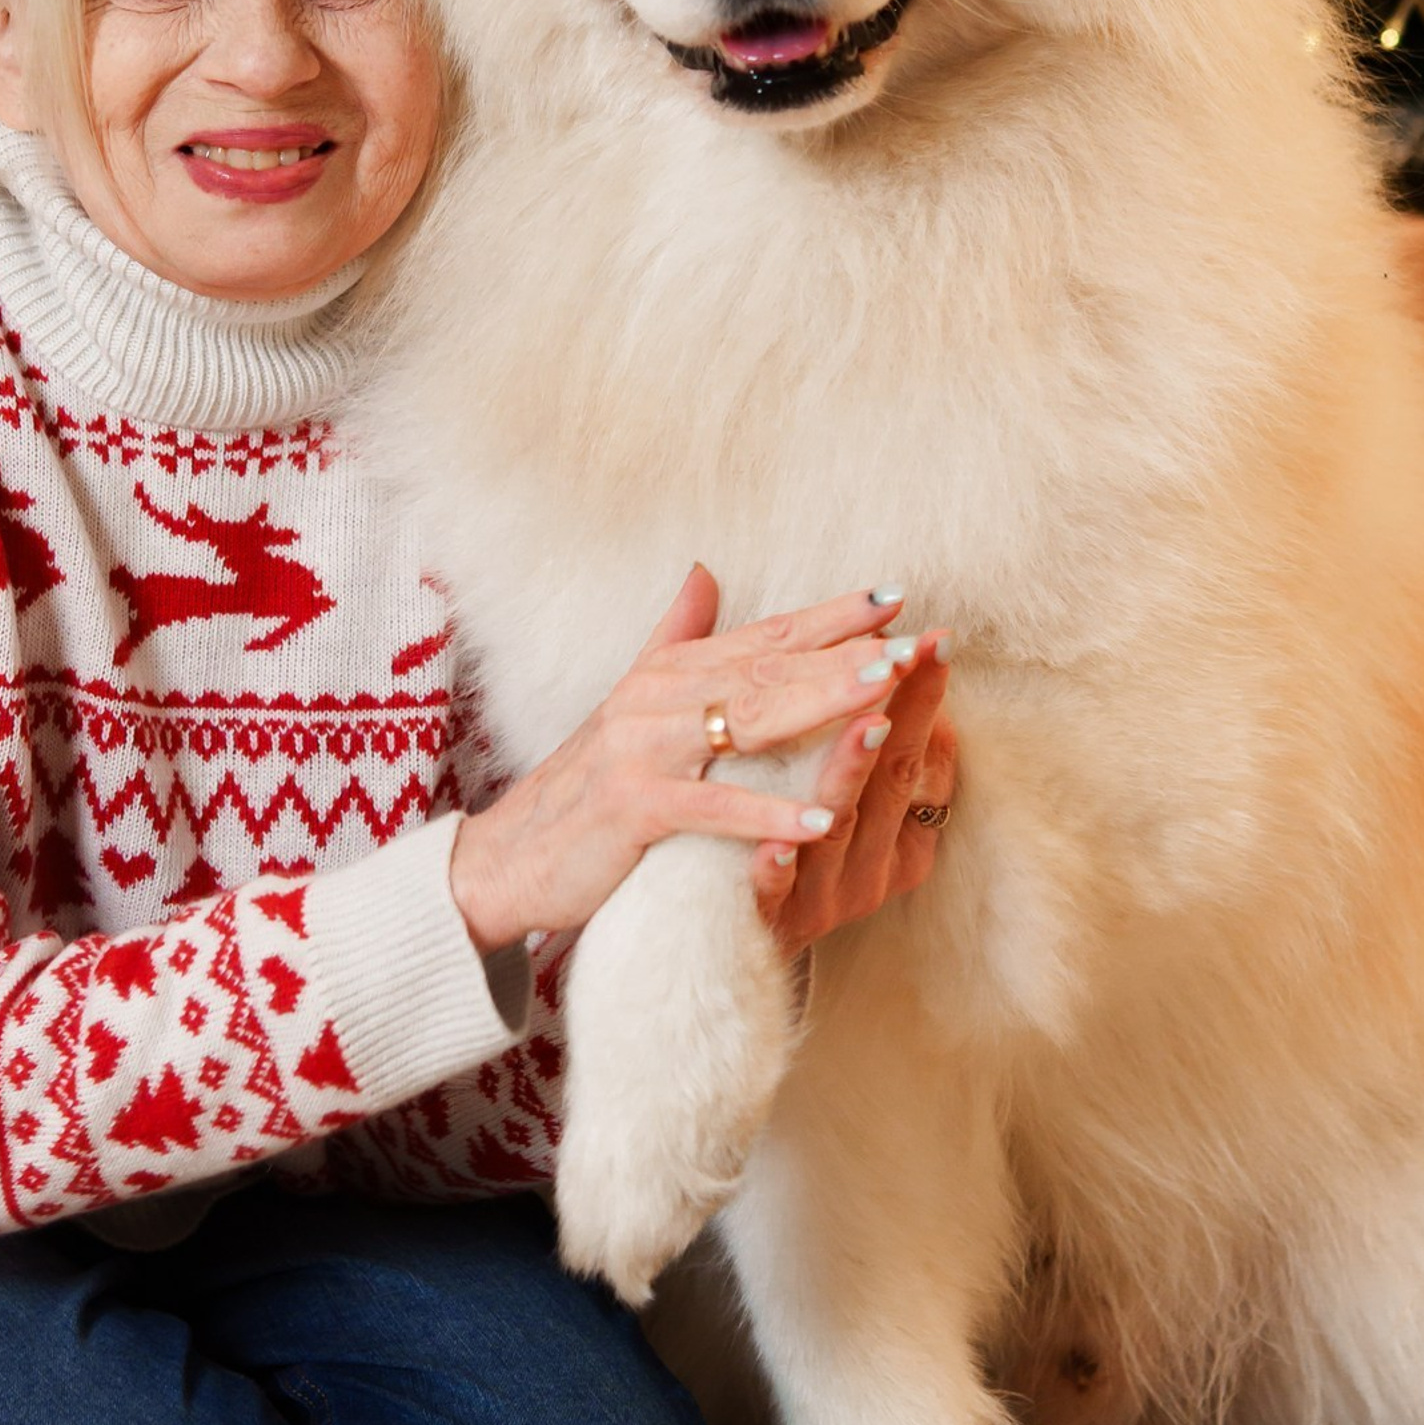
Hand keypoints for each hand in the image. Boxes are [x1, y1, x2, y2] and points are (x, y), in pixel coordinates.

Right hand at [449, 566, 926, 954]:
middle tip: (914, 643)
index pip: (764, 634)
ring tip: (886, 696)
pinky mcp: (633, 808)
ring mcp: (643, 749)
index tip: (896, 598)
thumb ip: (676, 636)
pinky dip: (768, 814)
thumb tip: (705, 569)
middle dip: (845, 653)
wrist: (509, 855)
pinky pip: (713, 808)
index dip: (830, 616)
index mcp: (669, 672)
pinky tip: (822, 818)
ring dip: (821, 705)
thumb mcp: (633, 701)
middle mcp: (657, 697)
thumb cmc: (585, 786)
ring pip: (748, 720)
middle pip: (768, 667)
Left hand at [759, 637, 956, 952]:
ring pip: (841, 831)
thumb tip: (885, 649)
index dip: (924, 700)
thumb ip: (862, 730)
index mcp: (893, 836)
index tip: (933, 641)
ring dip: (851, 775)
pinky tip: (774, 844)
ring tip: (864, 724)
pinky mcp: (769, 922)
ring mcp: (821, 897)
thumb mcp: (837, 792)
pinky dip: (779, 868)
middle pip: (892, 783)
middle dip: (906, 716)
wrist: (725, 933)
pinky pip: (776, 894)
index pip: (917, 757)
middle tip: (911, 657)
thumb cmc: (789, 845)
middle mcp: (867, 867)